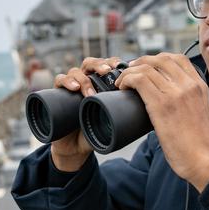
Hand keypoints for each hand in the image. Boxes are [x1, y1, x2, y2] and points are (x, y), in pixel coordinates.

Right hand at [50, 56, 122, 171]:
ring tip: (89, 91)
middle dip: (99, 65)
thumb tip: (151, 118)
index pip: (106, 65)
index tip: (122, 66)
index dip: (113, 62)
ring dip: (83, 78)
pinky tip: (73, 88)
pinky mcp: (57, 94)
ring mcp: (71, 86)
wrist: (75, 147)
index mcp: (100, 83)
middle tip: (107, 72)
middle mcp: (85, 81)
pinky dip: (65, 81)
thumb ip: (127, 118)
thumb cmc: (95, 131)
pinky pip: (59, 80)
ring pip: (75, 71)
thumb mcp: (113, 122)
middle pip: (91, 63)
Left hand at [114, 53, 208, 191]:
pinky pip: (139, 80)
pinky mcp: (161, 104)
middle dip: (141, 62)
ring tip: (122, 81)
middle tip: (129, 71)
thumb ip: (186, 99)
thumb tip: (164, 98)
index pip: (178, 58)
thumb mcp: (199, 111)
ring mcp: (175, 93)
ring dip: (129, 71)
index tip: (146, 66)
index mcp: (199, 85)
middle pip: (160, 59)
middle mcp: (188, 85)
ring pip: (147, 68)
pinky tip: (122, 87)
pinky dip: (127, 79)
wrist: (204, 160)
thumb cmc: (199, 143)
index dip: (157, 59)